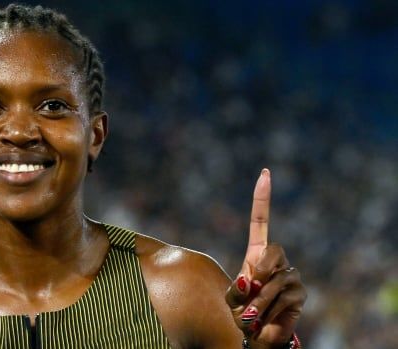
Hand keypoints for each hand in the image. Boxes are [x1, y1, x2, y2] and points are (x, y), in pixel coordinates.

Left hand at [225, 169, 305, 345]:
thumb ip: (238, 289)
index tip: (265, 173)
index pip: (261, 221)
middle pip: (272, 251)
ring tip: (251, 316)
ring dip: (258, 302)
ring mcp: (291, 275)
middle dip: (259, 272)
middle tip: (250, 290)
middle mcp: (277, 260)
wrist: (258, 334)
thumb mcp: (233, 299)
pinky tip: (265, 319)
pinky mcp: (299, 293)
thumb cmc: (243, 312)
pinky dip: (269, 311)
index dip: (262, 198)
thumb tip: (252, 280)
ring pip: (275, 281)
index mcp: (257, 253)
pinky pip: (283, 298)